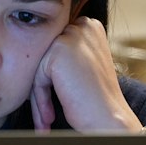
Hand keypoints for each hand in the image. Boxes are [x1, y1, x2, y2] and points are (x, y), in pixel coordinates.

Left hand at [30, 16, 143, 132]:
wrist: (108, 117)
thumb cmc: (97, 98)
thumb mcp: (84, 65)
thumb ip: (67, 53)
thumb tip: (38, 53)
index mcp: (91, 27)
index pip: (57, 48)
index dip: (53, 76)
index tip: (55, 97)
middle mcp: (83, 26)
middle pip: (47, 57)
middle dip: (44, 86)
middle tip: (46, 114)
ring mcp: (72, 36)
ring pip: (39, 68)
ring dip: (40, 97)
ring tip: (47, 119)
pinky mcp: (59, 50)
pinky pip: (37, 77)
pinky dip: (41, 100)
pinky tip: (49, 118)